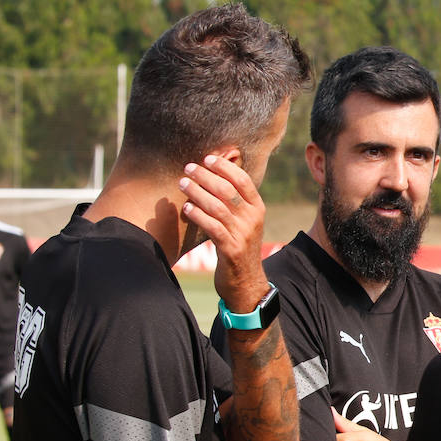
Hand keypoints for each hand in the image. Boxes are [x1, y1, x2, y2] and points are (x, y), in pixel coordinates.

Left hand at [179, 154, 268, 313]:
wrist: (246, 282)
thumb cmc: (238, 247)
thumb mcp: (243, 222)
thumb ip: (233, 202)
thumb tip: (212, 176)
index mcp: (258, 208)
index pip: (243, 180)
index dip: (224, 167)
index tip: (206, 158)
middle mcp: (253, 219)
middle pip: (228, 190)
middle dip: (206, 176)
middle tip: (188, 168)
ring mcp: (243, 235)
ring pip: (218, 207)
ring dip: (197, 193)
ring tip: (182, 184)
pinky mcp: (231, 250)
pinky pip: (212, 228)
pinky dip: (198, 215)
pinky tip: (186, 208)